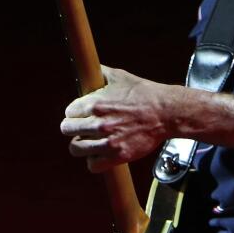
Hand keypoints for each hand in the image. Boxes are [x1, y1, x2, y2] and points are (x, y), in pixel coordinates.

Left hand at [60, 65, 174, 171]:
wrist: (166, 112)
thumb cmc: (145, 93)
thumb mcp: (120, 76)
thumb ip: (100, 73)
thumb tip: (89, 67)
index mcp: (95, 103)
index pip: (69, 112)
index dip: (75, 113)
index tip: (82, 115)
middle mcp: (98, 123)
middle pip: (66, 130)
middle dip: (73, 128)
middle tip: (83, 128)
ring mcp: (108, 141)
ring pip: (75, 148)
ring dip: (81, 145)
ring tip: (89, 142)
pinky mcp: (118, 156)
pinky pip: (93, 165)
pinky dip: (94, 161)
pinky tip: (101, 153)